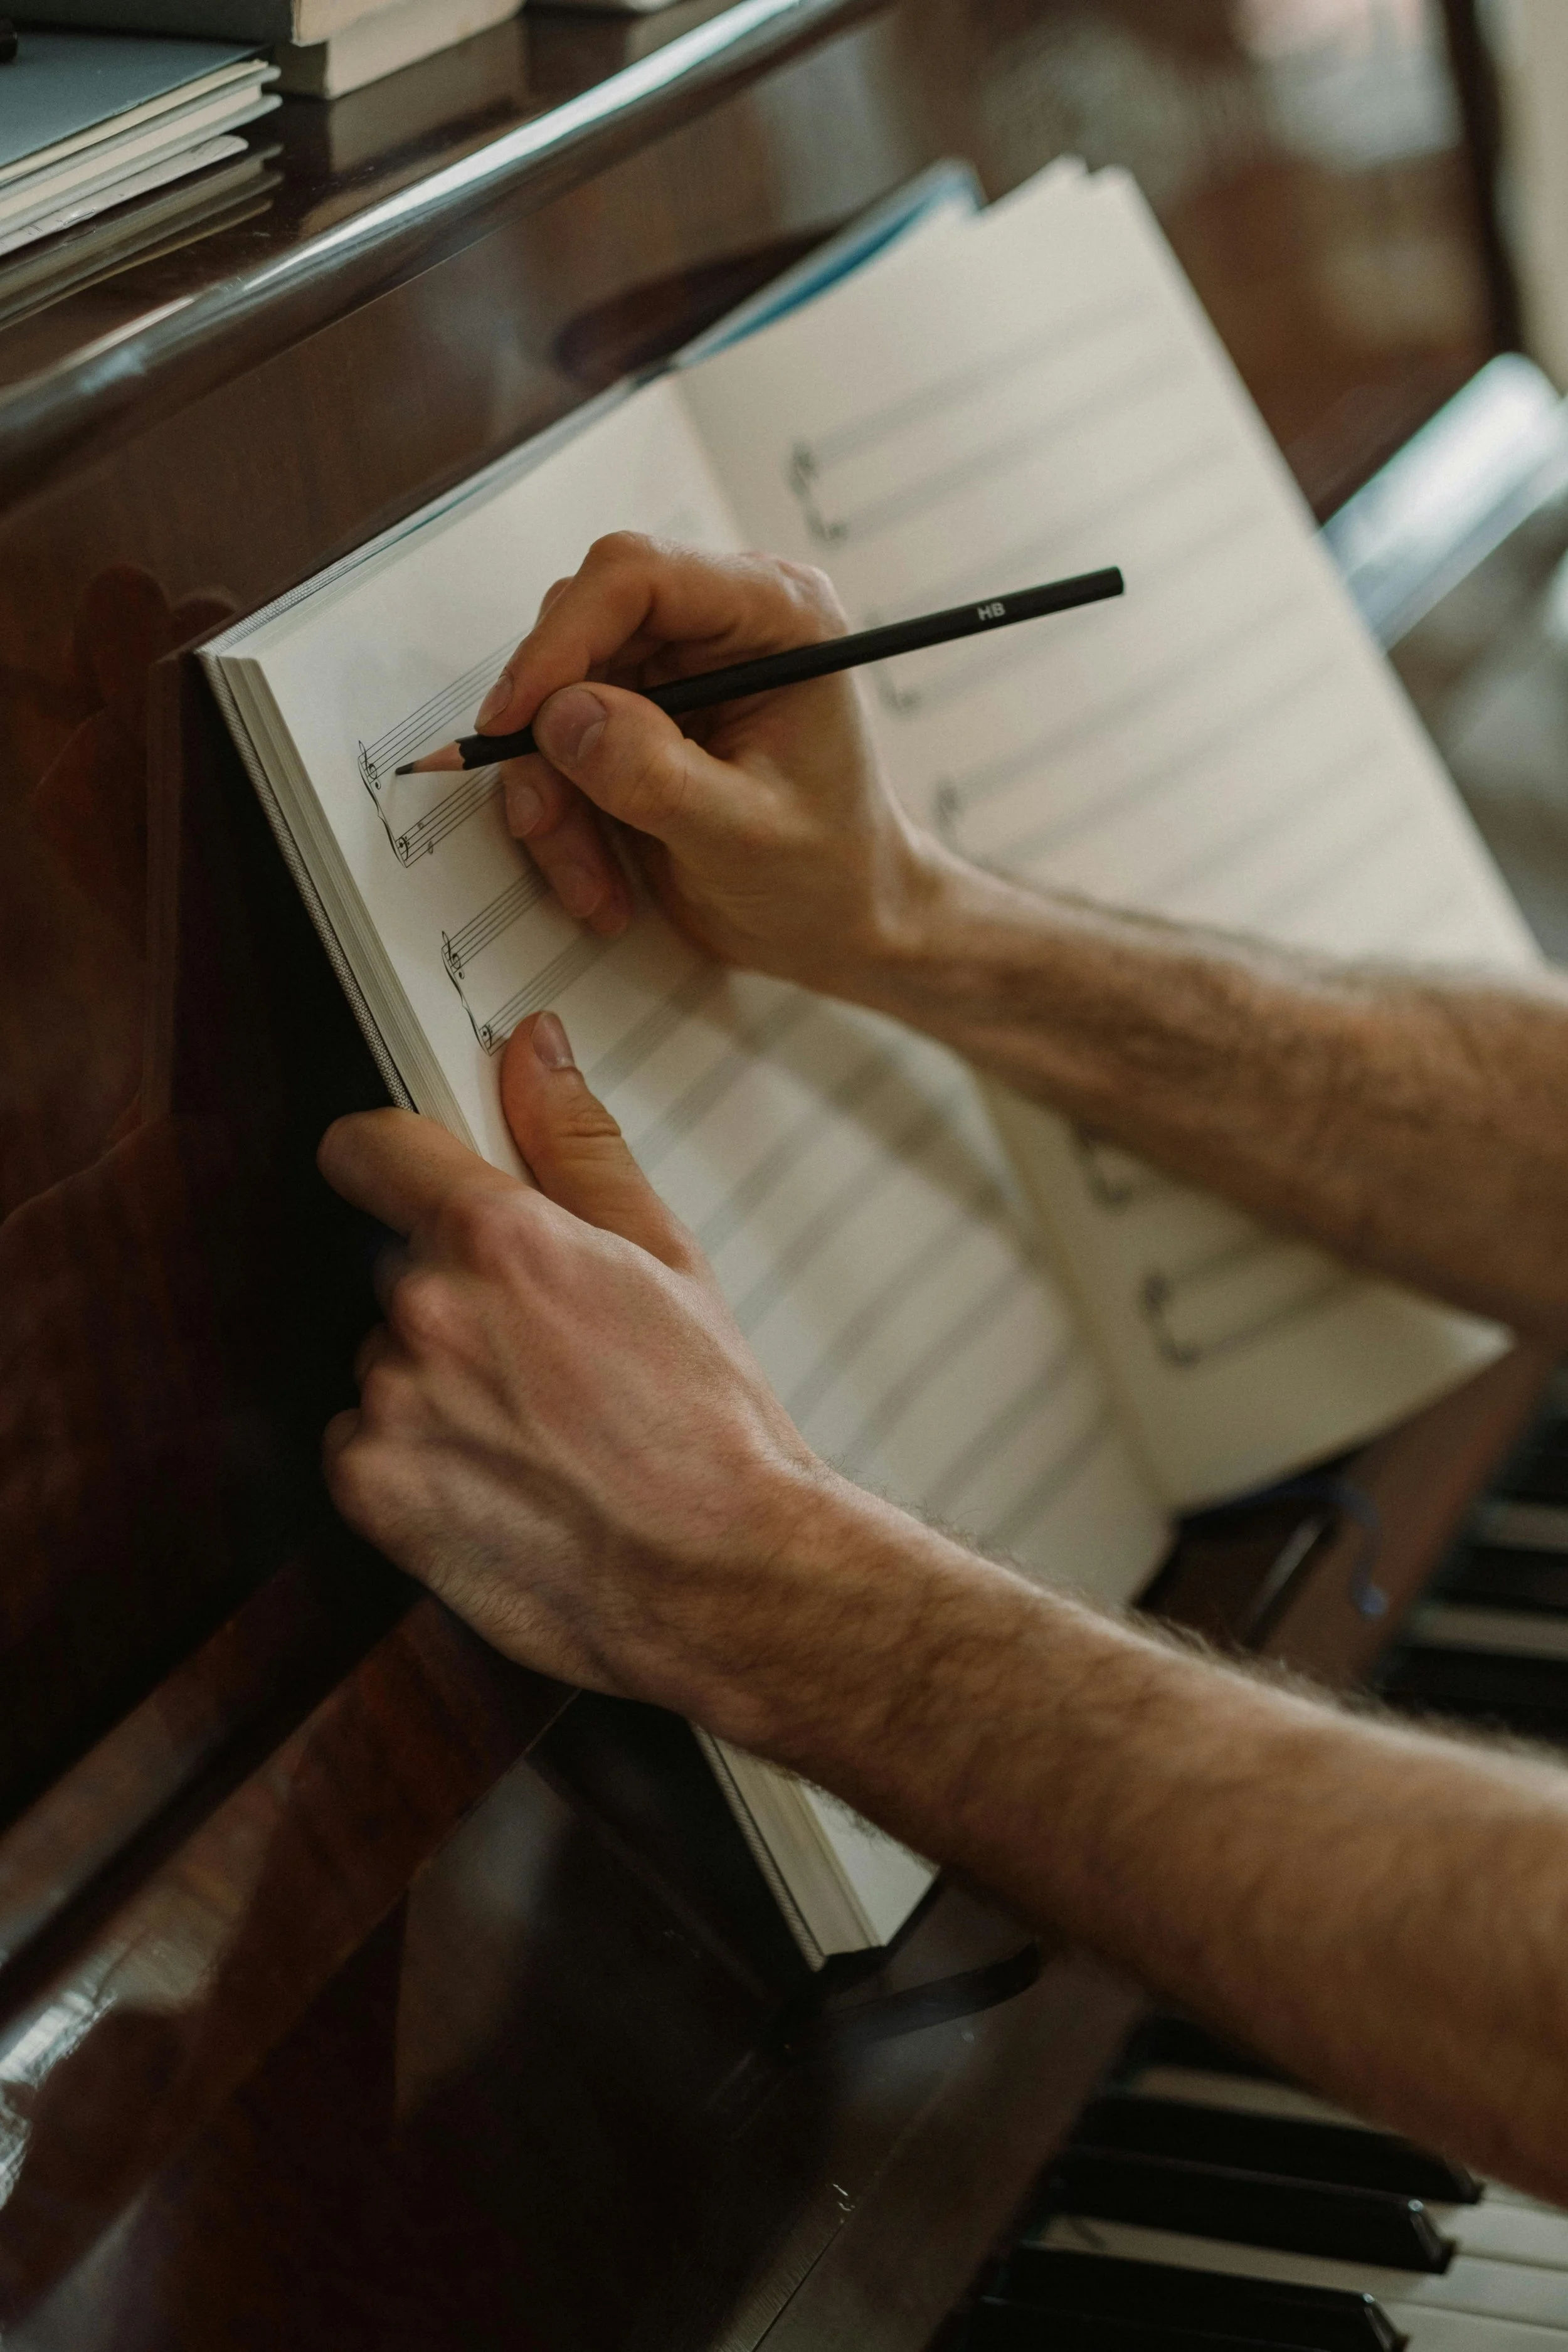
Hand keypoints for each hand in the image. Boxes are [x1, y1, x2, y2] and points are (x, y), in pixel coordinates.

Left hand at [316, 1010, 836, 1730]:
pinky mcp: (372, 1488)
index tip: (410, 1176)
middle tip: (546, 1352)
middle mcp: (430, 1312)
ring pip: (387, 1359)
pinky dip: (413, 1458)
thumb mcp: (665, 1256)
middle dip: (456, 1294)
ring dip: (436, 1381)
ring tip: (537, 1428)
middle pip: (396, 1266)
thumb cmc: (712, 1426)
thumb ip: (577, 1143)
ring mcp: (391, 1405)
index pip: (370, 1148)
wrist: (724, 1579)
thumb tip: (534, 1051)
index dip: (392, 1157)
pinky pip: (361, 1443)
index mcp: (501, 1240)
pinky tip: (500, 1477)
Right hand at [475, 534, 947, 992]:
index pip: (638, 577)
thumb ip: (655, 775)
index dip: (561, 640)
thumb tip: (566, 717)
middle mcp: (722, 626)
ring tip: (592, 881)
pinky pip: (560, 745)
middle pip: (580, 633)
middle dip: (550, 740)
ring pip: (557, 697)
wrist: (842, 924)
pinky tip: (600, 877)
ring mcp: (678, 670)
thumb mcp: (745, 835)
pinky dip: (563, 815)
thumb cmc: (830, 875)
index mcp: (776, 618)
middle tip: (548, 824)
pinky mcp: (644, 717)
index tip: (515, 718)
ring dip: (553, 796)